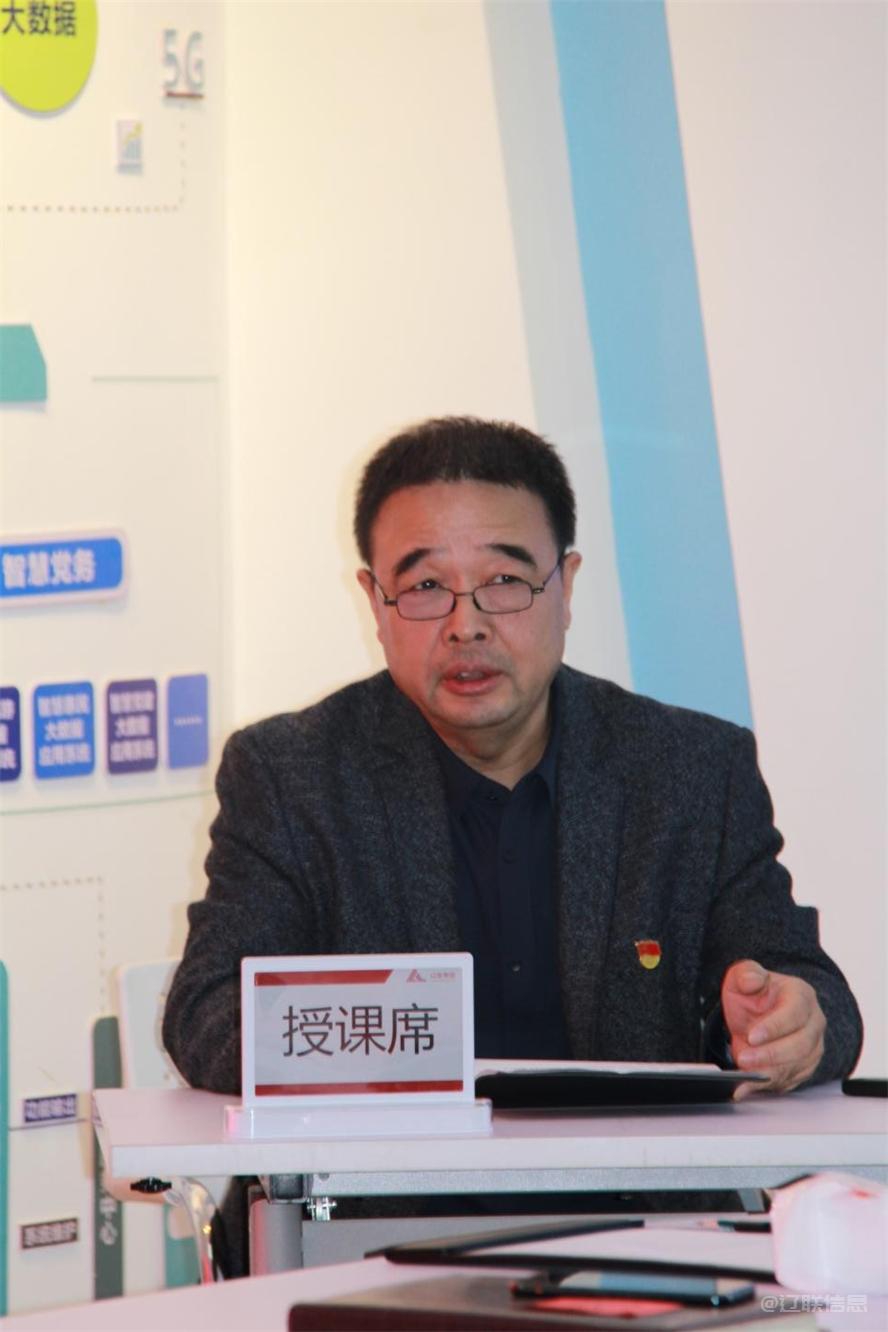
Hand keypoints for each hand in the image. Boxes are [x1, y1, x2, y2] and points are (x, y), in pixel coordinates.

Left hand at [721, 960, 825, 1100]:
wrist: (757, 1015)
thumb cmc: (754, 996)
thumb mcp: (743, 977)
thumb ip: (747, 974)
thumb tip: (752, 979)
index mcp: (802, 996)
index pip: (794, 1014)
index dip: (774, 1027)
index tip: (752, 1036)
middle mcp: (813, 1024)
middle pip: (799, 1045)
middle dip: (769, 1054)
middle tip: (743, 1058)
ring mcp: (812, 1048)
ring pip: (795, 1067)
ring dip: (767, 1072)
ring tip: (742, 1073)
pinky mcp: (803, 1069)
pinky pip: (787, 1081)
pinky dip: (765, 1085)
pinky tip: (745, 1086)